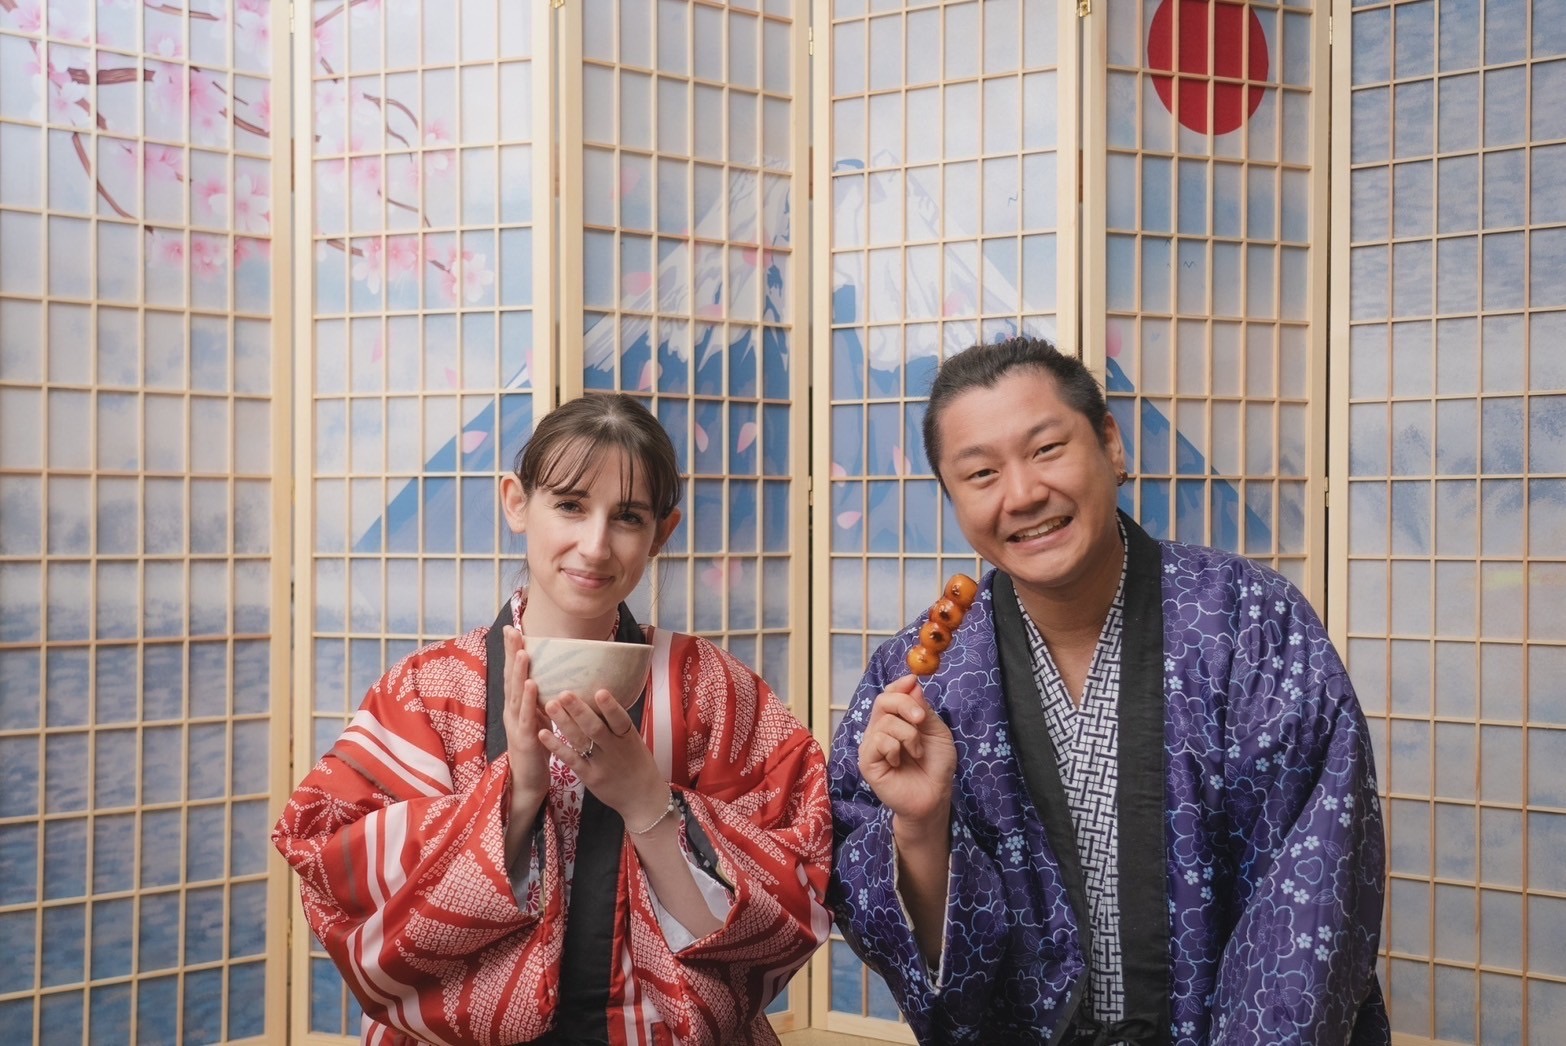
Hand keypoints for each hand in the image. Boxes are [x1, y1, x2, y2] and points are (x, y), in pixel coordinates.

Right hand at [502, 627, 550, 818]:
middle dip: (510, 653)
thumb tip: (549, 675)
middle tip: (512, 630)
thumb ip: (539, 698)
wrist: (528, 780)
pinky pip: (526, 716)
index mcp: (515, 705)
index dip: (511, 650)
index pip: (513, 673)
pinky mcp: (524, 738)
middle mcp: (511, 710)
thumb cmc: (536, 747)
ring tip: (522, 651)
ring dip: (519, 672)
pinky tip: (533, 684)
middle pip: (510, 677)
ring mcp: (515, 724)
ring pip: (516, 693)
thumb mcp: (537, 717)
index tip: (513, 628)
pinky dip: (529, 699)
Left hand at [538, 689, 668, 829]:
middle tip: (564, 693)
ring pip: (580, 741)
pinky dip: (557, 747)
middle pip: (595, 728)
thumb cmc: (638, 765)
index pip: (620, 720)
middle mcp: (614, 749)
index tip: (600, 691)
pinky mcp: (589, 777)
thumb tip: (600, 695)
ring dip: (564, 723)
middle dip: (579, 710)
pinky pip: (571, 759)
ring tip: (550, 705)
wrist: (642, 798)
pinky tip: (543, 733)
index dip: (611, 707)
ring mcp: (600, 764)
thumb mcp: (634, 742)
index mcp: (628, 738)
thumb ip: (618, 725)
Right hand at [858, 674, 955, 831]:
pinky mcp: (867, 761)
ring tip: (917, 752)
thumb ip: (923, 709)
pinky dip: (895, 748)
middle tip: (921, 719)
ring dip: (908, 735)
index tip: (912, 680)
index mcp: (897, 720)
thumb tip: (912, 684)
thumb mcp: (937, 731)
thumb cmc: (936, 765)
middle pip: (883, 700)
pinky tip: (900, 762)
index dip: (899, 685)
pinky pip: (878, 741)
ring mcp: (872, 745)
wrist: (935, 796)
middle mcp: (881, 729)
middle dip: (905, 705)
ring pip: (884, 722)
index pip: (890, 694)